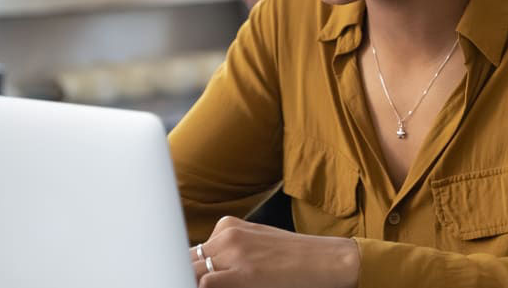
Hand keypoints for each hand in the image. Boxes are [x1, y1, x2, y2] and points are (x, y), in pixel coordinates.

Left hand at [189, 216, 358, 287]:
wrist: (325, 261)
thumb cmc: (293, 258)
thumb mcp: (256, 244)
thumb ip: (227, 252)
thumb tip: (201, 271)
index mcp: (228, 226)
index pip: (191, 249)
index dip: (183, 267)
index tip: (182, 274)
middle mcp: (227, 235)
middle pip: (188, 259)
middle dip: (186, 274)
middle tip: (184, 281)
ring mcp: (233, 252)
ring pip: (190, 270)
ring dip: (191, 280)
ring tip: (197, 283)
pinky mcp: (241, 273)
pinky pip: (203, 283)